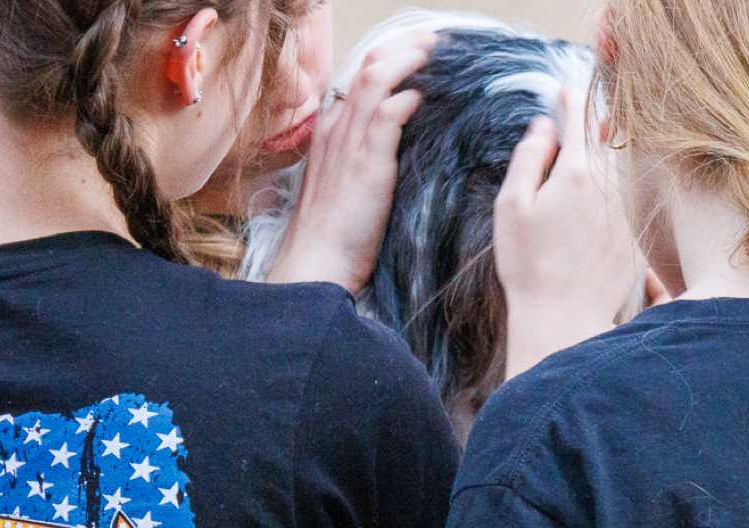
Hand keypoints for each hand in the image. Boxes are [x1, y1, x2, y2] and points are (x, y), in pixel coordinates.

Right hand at [264, 30, 437, 293]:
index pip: (357, 79)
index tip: (416, 55)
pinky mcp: (365, 163)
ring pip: (375, 80)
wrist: (315, 264)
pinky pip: (386, 114)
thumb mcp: (345, 190)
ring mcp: (348, 144)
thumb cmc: (333, 238)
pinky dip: (406, 97)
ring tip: (434, 51)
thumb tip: (393, 146)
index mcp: (329, 134)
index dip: (387, 60)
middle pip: (367, 67)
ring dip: (408, 60)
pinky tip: (423, 95)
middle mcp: (336, 130)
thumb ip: (364, 162)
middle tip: (432, 42)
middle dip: (402, 48)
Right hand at [496, 83, 642, 378]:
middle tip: (587, 118)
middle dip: (596, 126)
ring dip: (609, 161)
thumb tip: (545, 127)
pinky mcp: (634, 241)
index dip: (572, 101)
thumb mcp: (512, 206)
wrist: (562, 319)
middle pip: (607, 143)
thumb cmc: (528, 265)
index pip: (578, 121)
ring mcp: (626, 215)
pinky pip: (628, 206)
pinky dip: (618, 196)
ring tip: (595, 159)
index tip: (568, 90)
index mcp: (576, 174)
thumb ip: (528, 159)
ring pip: (621, 173)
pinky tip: (602, 208)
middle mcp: (609, 189)